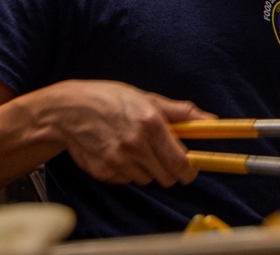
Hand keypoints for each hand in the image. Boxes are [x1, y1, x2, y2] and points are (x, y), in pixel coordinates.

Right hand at [38, 80, 213, 186]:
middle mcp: (135, 144)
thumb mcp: (147, 99)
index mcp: (150, 123)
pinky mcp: (103, 172)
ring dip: (147, 169)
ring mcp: (117, 161)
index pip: (180, 161)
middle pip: (166, 176)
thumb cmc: (110, 100)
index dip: (189, 171)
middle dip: (169, 170)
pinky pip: (127, 180)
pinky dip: (127, 171)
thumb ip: (181, 113)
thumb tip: (211, 120)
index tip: (191, 171)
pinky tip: (118, 153)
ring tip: (134, 148)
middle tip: (161, 156)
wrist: (67, 110)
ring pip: (147, 179)